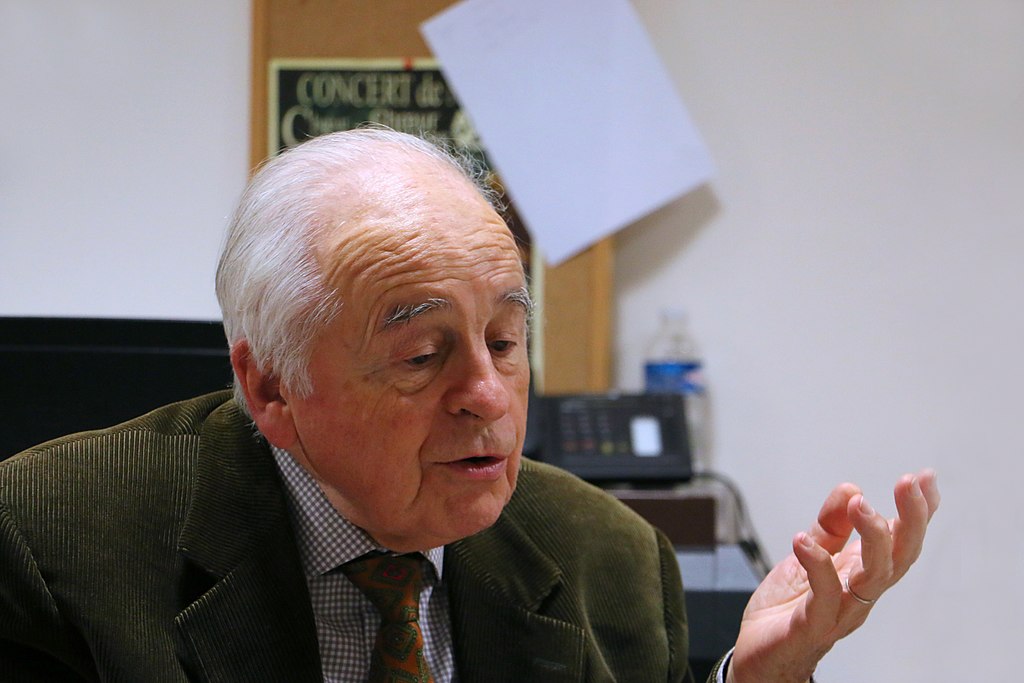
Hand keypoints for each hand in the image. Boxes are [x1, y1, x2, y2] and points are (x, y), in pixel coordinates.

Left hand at [726, 469, 939, 682]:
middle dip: (910, 519)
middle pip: (900, 557)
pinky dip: (817, 566)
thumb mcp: (807, 554)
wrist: (758, 655)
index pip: (901, 541)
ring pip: (875, 577)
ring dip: (874, 537)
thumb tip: (851, 489)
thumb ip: (829, 525)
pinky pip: (824, 597)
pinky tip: (802, 541)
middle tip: (906, 484)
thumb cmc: (787, 608)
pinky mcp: (812, 627)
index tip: (925, 477)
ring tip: (860, 504)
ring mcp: (840, 611)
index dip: (918, 512)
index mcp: (862, 573)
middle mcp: (860, 593)